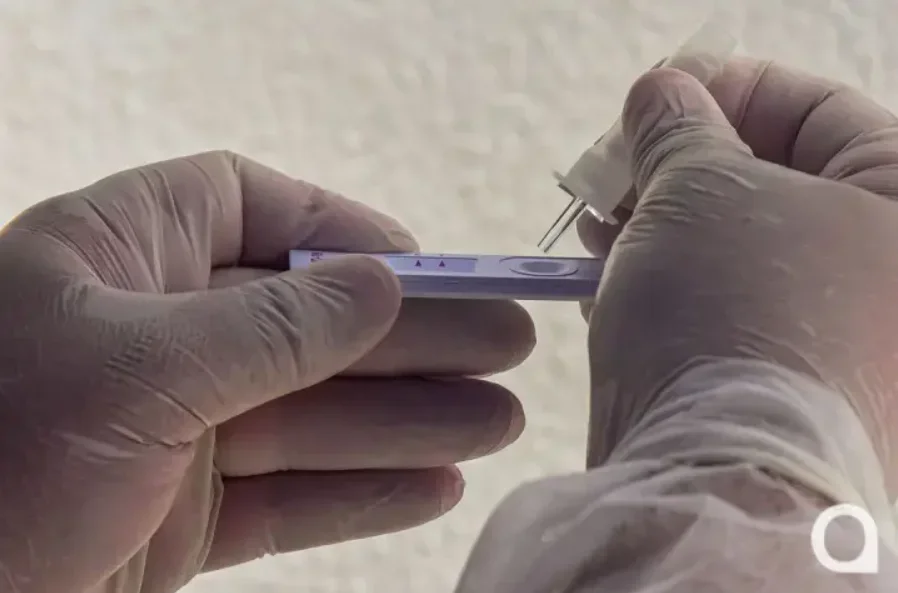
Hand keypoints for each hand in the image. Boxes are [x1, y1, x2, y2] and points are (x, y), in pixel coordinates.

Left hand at [0, 151, 533, 592]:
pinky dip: (360, 492)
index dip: (339, 228)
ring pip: (314, 415)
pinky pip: (289, 496)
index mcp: (120, 259)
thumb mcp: (139, 368)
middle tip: (509, 345)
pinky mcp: (179, 521)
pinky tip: (434, 483)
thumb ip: (272, 327)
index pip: (248, 208)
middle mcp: (152, 336)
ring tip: (500, 420)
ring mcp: (171, 431)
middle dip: (411, 336)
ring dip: (409, 419)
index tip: (421, 264)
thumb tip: (383, 284)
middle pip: (308, 321)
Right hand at [579, 59, 897, 488]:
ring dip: (662, 223)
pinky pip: (730, 308)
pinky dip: (671, 283)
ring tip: (598, 223)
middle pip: (778, 183)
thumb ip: (678, 124)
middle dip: (679, 165)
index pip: (817, 113)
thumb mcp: (696, 188)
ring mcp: (847, 341)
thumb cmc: (729, 317)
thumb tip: (661, 93)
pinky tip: (612, 275)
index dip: (726, 89)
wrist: (713, 482)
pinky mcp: (790, 387)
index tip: (653, 92)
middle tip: (612, 166)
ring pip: (744, 250)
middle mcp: (888, 280)